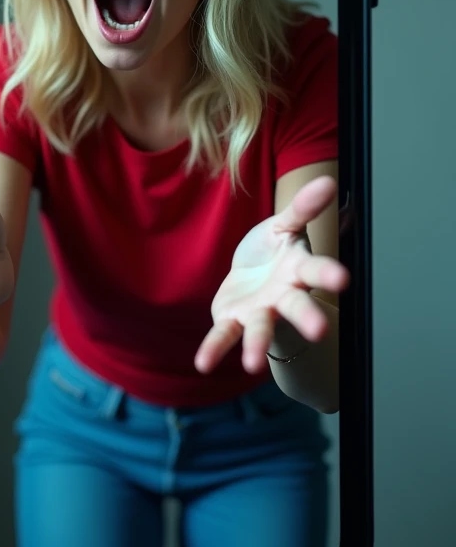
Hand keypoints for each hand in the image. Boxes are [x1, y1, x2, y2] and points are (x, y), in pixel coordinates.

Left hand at [194, 175, 349, 375]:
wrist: (251, 278)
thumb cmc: (274, 253)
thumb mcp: (285, 225)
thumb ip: (303, 207)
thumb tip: (328, 181)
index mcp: (298, 269)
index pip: (317, 269)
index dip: (329, 273)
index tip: (343, 280)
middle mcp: (283, 296)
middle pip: (297, 305)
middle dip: (308, 317)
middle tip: (320, 331)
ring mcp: (260, 312)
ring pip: (262, 328)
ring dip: (258, 346)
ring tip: (253, 365)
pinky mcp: (234, 320)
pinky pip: (224, 335)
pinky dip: (214, 349)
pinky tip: (203, 364)